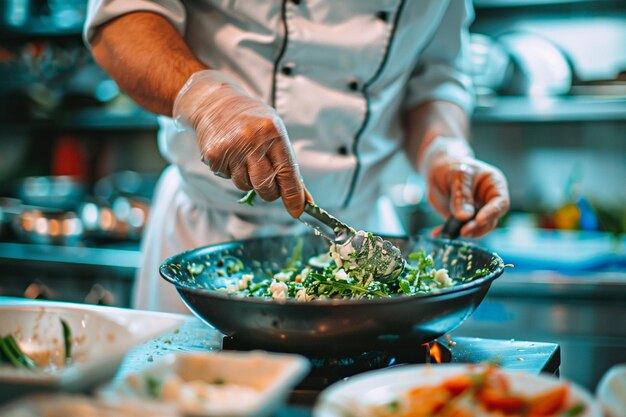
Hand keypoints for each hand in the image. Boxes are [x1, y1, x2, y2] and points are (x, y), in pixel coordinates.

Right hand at [173, 70, 305, 217]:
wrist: (214, 102)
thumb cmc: (251, 120)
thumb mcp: (274, 132)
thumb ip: (288, 164)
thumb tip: (303, 198)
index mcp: (272, 132)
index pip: (287, 171)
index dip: (293, 195)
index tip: (297, 211)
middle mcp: (252, 140)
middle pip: (265, 186)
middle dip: (269, 192)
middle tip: (267, 183)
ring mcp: (231, 149)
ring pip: (245, 185)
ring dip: (247, 179)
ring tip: (243, 157)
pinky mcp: (214, 156)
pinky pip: (228, 178)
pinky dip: (230, 171)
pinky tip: (229, 154)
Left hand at [421, 138, 509, 237]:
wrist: (436, 169)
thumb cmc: (451, 166)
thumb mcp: (457, 175)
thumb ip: (461, 194)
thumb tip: (464, 216)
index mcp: (494, 185)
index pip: (500, 202)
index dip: (492, 212)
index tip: (479, 219)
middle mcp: (487, 200)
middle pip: (490, 219)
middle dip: (477, 227)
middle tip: (464, 231)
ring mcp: (475, 211)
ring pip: (475, 227)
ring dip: (464, 231)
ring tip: (450, 232)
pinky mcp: (462, 219)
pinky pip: (457, 228)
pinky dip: (448, 231)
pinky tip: (437, 232)